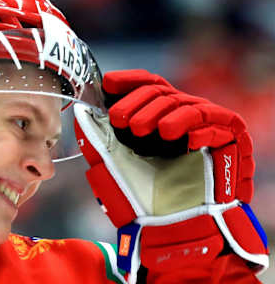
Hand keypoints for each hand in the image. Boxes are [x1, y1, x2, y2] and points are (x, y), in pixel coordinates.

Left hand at [74, 69, 267, 282]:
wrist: (173, 229)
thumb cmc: (143, 198)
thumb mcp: (112, 166)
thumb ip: (96, 141)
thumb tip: (81, 113)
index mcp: (154, 118)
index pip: (145, 86)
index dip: (127, 81)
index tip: (108, 83)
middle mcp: (178, 117)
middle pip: (160, 92)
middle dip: (137, 102)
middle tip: (120, 121)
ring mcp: (204, 125)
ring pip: (186, 103)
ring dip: (164, 113)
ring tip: (150, 131)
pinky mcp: (229, 137)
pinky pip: (216, 122)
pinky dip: (198, 127)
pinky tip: (186, 140)